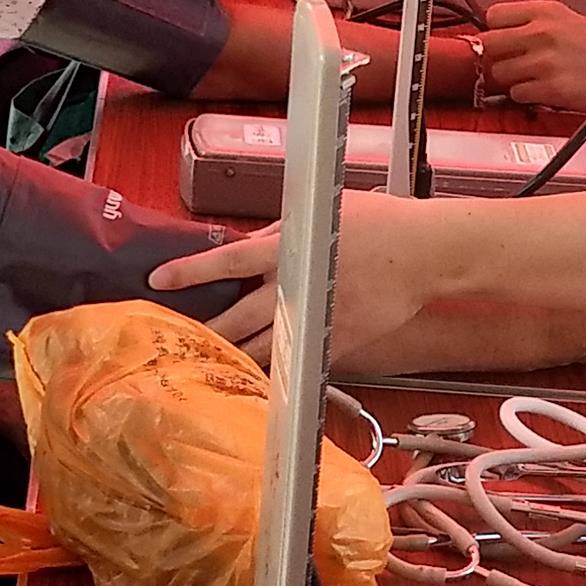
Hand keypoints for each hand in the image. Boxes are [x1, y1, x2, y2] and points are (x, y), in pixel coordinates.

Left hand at [152, 188, 448, 355]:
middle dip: (204, 332)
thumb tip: (249, 243)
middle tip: (177, 339)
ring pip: (262, 347)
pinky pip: (295, 358)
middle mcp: (297, 288)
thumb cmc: (380, 224)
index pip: (228, 261)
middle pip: (237, 317)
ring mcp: (315, 320)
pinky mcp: (335, 343)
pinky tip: (255, 373)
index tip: (160, 280)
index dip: (190, 271)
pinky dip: (274, 366)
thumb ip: (282, 231)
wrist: (425, 255)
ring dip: (233, 356)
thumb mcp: (324, 212)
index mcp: (289, 251)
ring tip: (206, 362)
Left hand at [475, 0, 585, 111]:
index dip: (496, 29)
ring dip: (511, 78)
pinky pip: (516, 94)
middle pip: (488, 43)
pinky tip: (543, 90)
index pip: (494, 14)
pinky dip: (526, 95)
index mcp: (546, 11)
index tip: (501, 37)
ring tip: (533, 77)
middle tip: (510, 61)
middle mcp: (541, 32)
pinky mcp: (547, 88)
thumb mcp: (572, 20)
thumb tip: (506, 29)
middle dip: (496, 55)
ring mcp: (542, 61)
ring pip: (499, 72)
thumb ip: (537, 22)